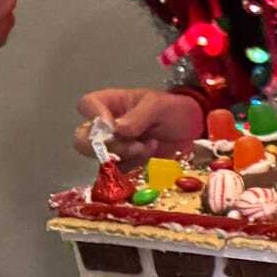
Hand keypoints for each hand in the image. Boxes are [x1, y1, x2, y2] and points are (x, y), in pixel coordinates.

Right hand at [73, 88, 204, 167]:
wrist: (193, 129)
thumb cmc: (173, 109)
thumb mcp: (158, 106)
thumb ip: (138, 116)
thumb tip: (117, 130)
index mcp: (110, 104)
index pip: (86, 106)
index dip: (94, 117)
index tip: (113, 126)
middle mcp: (106, 126)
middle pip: (83, 139)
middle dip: (106, 146)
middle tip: (132, 145)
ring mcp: (115, 147)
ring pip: (101, 158)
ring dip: (124, 156)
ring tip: (149, 147)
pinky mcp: (127, 165)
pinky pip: (118, 173)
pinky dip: (132, 169)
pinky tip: (150, 159)